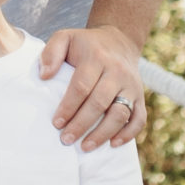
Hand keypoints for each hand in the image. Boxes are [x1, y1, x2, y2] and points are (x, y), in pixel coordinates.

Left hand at [40, 23, 145, 148]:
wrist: (119, 42)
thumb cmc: (86, 45)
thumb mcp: (65, 38)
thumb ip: (51, 53)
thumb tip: (44, 76)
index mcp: (97, 58)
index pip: (82, 86)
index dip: (68, 107)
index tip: (56, 123)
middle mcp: (117, 72)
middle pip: (100, 102)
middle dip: (82, 124)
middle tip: (66, 139)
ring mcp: (131, 86)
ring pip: (120, 113)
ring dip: (103, 133)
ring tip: (85, 146)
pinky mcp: (140, 97)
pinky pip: (139, 118)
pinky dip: (129, 134)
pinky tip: (113, 144)